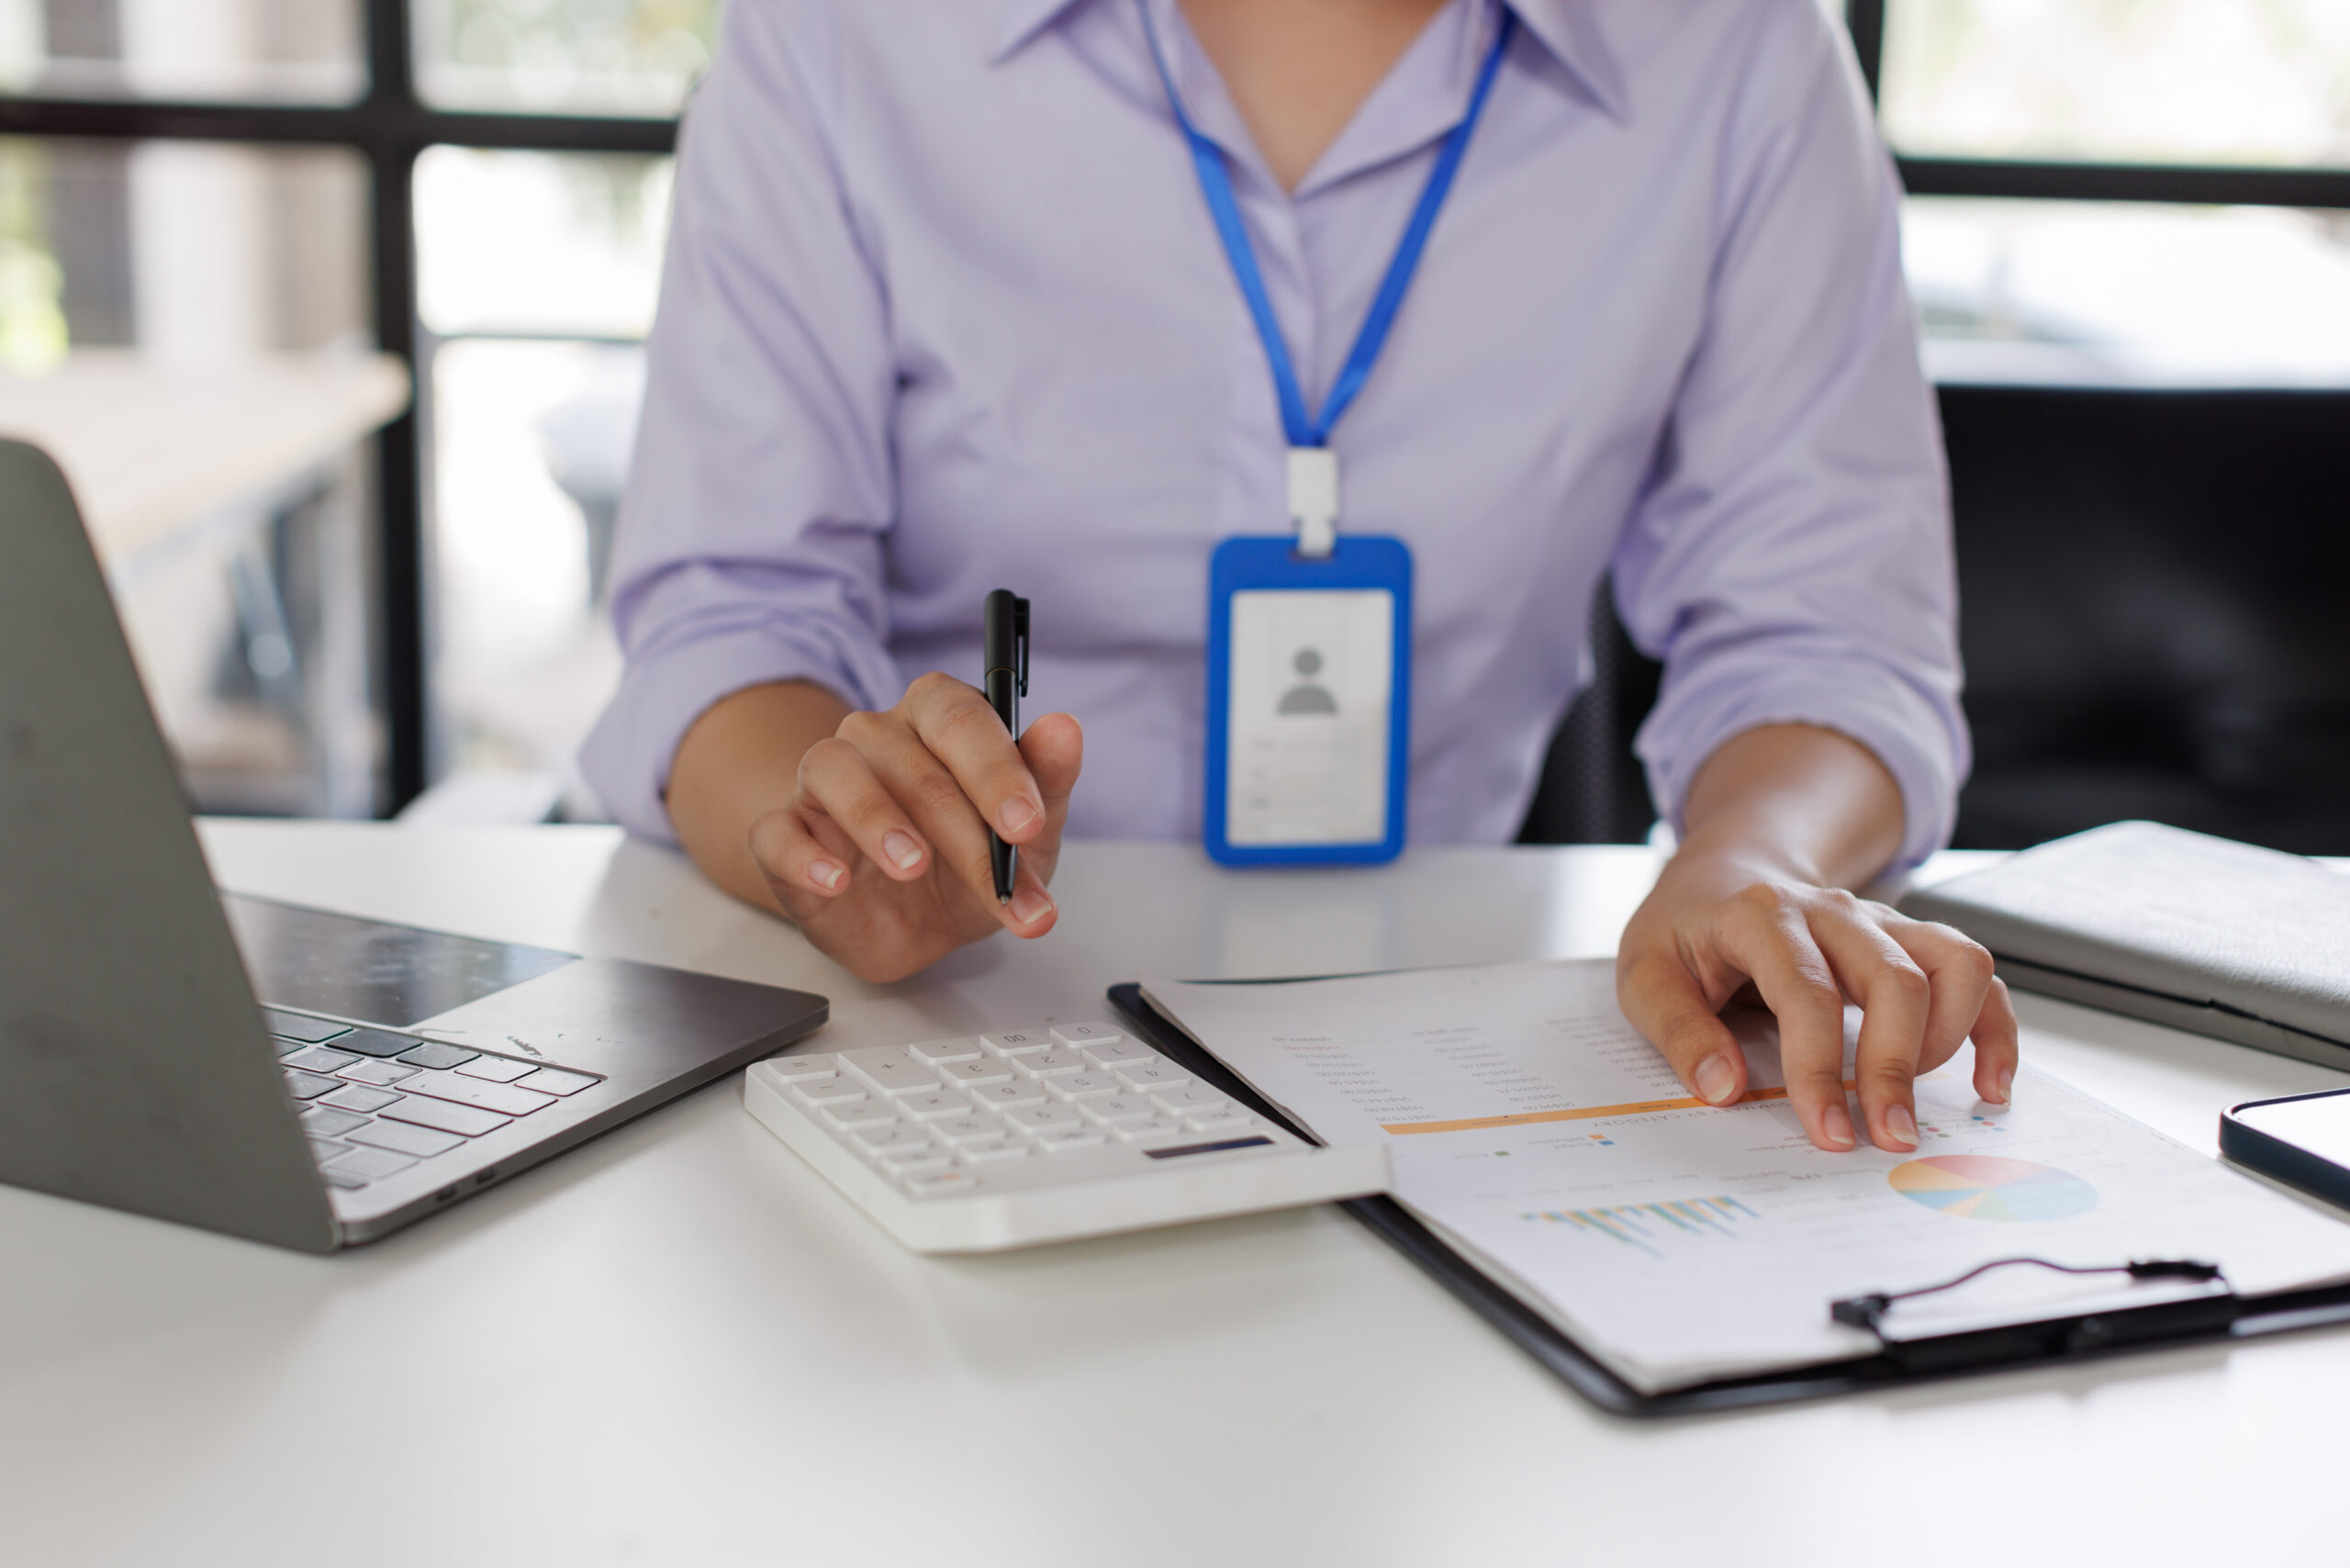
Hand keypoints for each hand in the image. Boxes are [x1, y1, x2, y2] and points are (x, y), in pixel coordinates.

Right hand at [746, 673, 1082, 983]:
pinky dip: (802, 855)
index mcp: (939, 716)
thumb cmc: (969, 860)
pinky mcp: (785, 832)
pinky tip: (837, 880)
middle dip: (963, 829)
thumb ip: (1048, 781)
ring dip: (875, 819)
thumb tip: (1065, 727)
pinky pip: (777, 830)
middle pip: (911, 760)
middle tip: (995, 878)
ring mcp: (824, 780)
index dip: (997, 768)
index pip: (961, 716)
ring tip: (913, 867)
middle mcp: (877, 734)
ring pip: (834, 769)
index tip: (1027, 824)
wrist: (915, 923)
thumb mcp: (1026, 835)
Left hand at [1615, 846, 2018, 1153]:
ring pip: (1953, 964)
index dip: (1820, 1067)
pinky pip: (1974, 973)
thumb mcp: (1646, 975)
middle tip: (1887, 1138)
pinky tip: (1989, 1084)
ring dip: (1949, 1041)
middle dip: (1896, 1068)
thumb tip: (1722, 1088)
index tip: (1830, 1132)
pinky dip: (1994, 1028)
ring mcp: (1878, 924)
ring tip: (1915, 1103)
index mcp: (1761, 916)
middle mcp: (1832, 912)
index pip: (1806, 991)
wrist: (1722, 877)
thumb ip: (1679, 1031)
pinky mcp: (1907, 942)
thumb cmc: (1685, 931)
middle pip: (1895, 980)